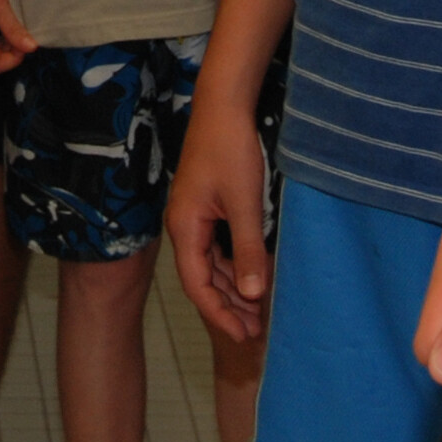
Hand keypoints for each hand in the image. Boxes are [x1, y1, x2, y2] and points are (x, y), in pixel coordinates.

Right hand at [165, 94, 275, 340]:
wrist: (223, 107)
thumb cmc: (230, 149)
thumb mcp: (245, 203)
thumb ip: (248, 250)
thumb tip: (254, 294)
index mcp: (185, 228)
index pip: (197, 285)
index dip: (220, 314)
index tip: (243, 335)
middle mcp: (184, 227)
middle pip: (202, 279)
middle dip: (228, 306)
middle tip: (256, 331)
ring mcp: (194, 218)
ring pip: (211, 265)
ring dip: (233, 288)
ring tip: (257, 311)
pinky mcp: (206, 208)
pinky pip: (217, 248)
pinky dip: (234, 266)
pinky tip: (254, 276)